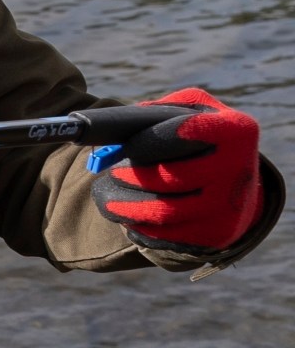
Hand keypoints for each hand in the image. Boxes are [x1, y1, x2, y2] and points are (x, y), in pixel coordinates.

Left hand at [90, 88, 262, 252]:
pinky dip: (139, 226)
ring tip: (107, 197)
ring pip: (163, 212)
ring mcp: (230, 205)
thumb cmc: (204, 140)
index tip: (125, 147)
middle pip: (169, 177)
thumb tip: (118, 130)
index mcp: (235, 130)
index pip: (181, 133)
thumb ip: (159, 111)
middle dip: (131, 176)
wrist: (238, 184)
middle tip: (112, 173)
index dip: (145, 142)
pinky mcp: (217, 234)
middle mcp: (239, 169)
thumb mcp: (192, 112)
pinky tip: (128, 215)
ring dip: (124, 206)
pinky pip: (166, 236)